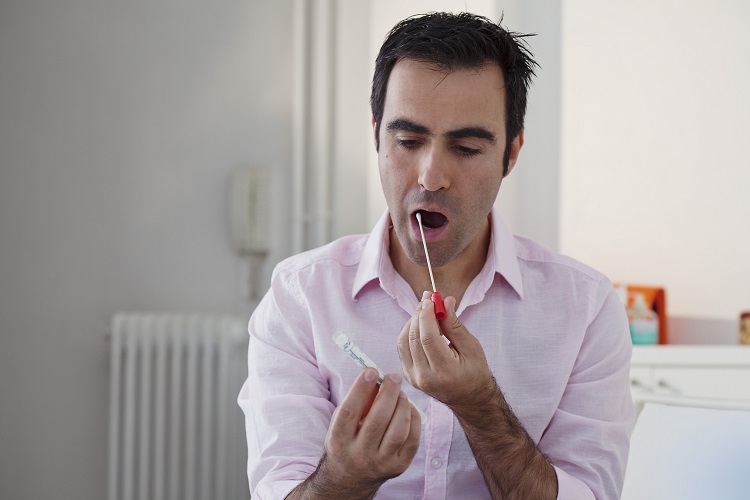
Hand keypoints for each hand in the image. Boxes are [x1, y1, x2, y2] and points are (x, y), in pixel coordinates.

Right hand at [289, 368, 420, 498]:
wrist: (351, 478)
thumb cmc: (347, 440)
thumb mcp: (341, 423)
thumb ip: (356, 402)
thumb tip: (376, 377)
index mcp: (339, 441)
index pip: (349, 412)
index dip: (360, 389)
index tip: (370, 370)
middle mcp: (359, 455)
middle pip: (377, 420)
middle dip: (388, 393)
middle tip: (393, 376)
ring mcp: (380, 463)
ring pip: (398, 430)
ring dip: (402, 406)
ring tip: (401, 393)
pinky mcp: (399, 467)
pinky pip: (412, 440)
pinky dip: (414, 419)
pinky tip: (408, 409)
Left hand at [397, 291, 495, 409]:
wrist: (469, 399)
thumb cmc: (475, 372)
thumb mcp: (471, 347)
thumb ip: (455, 324)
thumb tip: (445, 301)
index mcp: (444, 371)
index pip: (427, 338)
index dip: (426, 315)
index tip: (430, 298)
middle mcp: (425, 377)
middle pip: (413, 337)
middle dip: (418, 314)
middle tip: (427, 298)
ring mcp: (414, 378)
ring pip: (403, 341)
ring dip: (412, 321)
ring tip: (424, 310)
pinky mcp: (409, 376)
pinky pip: (402, 348)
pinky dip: (409, 332)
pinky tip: (419, 324)